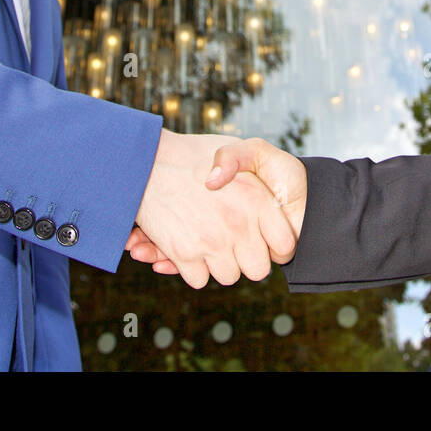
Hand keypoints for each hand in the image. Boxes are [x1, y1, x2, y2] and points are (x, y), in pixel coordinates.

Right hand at [132, 129, 297, 288]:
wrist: (146, 160)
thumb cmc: (193, 154)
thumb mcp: (240, 151)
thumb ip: (266, 183)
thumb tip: (278, 205)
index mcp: (258, 201)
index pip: (285, 246)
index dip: (274, 246)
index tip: (263, 240)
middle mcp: (239, 224)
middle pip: (258, 269)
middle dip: (247, 259)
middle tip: (234, 243)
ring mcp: (212, 242)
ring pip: (229, 276)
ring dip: (219, 264)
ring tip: (209, 239)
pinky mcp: (185, 254)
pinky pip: (199, 279)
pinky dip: (192, 268)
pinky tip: (187, 244)